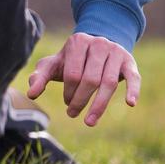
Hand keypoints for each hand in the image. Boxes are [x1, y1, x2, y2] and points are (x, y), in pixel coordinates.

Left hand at [26, 32, 141, 127]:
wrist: (96, 46)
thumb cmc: (71, 60)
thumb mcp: (53, 64)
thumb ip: (40, 76)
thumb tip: (31, 93)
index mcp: (78, 42)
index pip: (73, 74)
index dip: (69, 92)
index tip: (67, 103)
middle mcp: (99, 44)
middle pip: (90, 79)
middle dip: (81, 100)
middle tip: (73, 114)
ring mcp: (116, 52)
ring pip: (109, 82)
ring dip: (99, 105)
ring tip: (89, 122)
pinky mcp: (129, 61)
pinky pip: (133, 77)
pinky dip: (133, 90)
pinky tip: (130, 104)